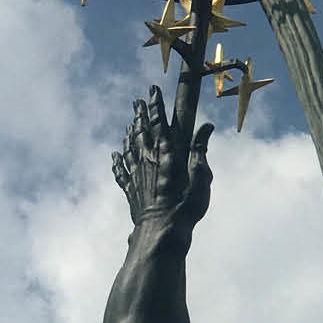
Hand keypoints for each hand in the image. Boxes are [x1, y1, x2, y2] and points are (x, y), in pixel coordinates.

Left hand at [113, 86, 211, 225]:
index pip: (159, 123)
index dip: (155, 106)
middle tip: (137, 101)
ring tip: (129, 123)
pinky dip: (118, 161)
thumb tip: (206, 126)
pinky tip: (115, 155)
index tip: (152, 91)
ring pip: (129, 148)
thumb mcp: (201, 178)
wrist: (161, 232)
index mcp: (165, 154)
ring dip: (129, 134)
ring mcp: (136, 175)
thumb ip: (201, 152)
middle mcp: (147, 161)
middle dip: (140, 115)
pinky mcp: (130, 190)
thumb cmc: (186, 207)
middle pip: (141, 132)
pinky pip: (121, 171)